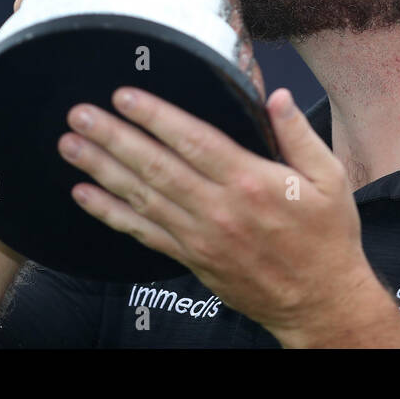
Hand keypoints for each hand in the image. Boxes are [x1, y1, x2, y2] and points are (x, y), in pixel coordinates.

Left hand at [56, 86, 399, 346]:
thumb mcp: (329, 178)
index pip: (192, 140)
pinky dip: (111, 214)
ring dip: (102, 169)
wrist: (320, 302)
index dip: (155, 117)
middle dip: (114, 137)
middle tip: (80, 114)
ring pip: (142, 197)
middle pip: (156, 166)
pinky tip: (85, 196)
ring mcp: (201, 237)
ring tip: (70, 145)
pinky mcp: (192, 259)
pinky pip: (143, 234)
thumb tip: (275, 95)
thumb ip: (299, 134)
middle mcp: (218, 208)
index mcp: (250, 181)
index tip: (124, 96)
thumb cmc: (327, 237)